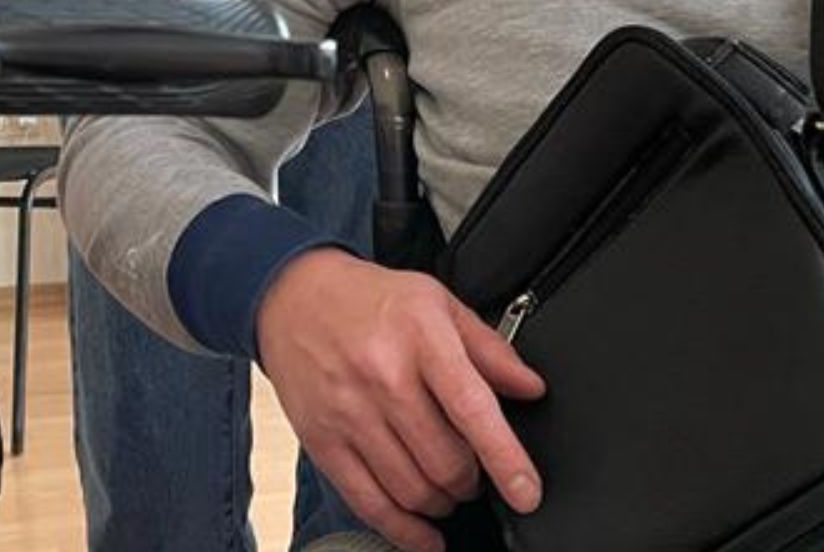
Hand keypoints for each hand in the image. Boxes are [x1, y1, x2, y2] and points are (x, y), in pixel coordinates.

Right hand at [255, 249, 543, 551]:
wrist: (292, 296)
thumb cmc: (369, 300)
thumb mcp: (437, 302)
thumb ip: (489, 348)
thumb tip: (531, 388)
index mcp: (421, 337)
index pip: (472, 408)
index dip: (505, 458)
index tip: (526, 492)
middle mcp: (383, 376)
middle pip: (445, 461)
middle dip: (473, 481)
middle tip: (475, 473)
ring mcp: (349, 413)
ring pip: (412, 489)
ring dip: (442, 503)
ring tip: (447, 489)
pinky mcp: (323, 441)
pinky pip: (369, 503)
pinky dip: (404, 530)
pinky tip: (422, 533)